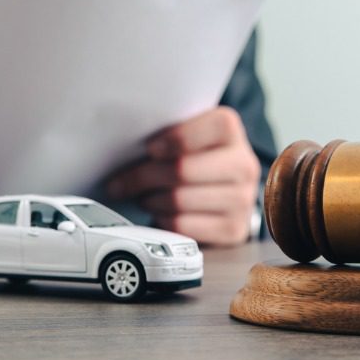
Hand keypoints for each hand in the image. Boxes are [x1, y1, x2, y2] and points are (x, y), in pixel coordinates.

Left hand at [107, 107, 260, 245]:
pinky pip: (184, 226)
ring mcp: (241, 199)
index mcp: (228, 130)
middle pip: (183, 169)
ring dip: (149, 200)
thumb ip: (163, 133)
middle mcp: (243, 164)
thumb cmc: (192, 157)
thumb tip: (119, 148)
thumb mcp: (184, 135)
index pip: (201, 130)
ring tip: (140, 196)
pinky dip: (162, 220)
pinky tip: (156, 212)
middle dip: (142, 177)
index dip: (172, 140)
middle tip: (117, 184)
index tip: (148, 148)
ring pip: (179, 200)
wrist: (223, 191)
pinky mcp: (233, 229)